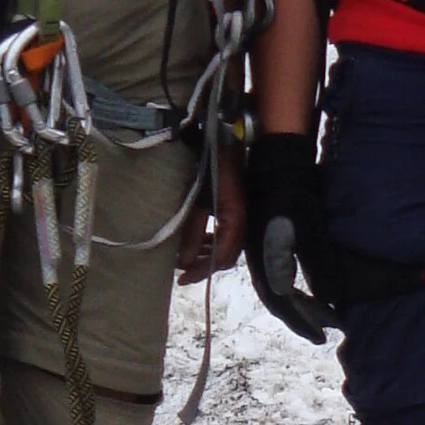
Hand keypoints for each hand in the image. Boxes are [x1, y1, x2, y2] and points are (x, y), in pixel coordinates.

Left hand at [177, 138, 246, 286]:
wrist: (229, 145)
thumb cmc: (213, 169)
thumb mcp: (198, 201)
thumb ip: (193, 232)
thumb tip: (185, 262)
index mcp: (236, 223)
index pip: (221, 259)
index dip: (201, 272)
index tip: (182, 279)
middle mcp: (243, 226)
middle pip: (225, 258)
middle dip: (203, 267)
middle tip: (181, 274)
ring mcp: (241, 221)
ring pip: (226, 249)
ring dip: (206, 256)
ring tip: (186, 260)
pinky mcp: (236, 214)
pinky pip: (226, 237)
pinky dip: (212, 244)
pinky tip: (198, 243)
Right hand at [244, 130, 332, 342]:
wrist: (275, 167)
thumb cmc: (293, 197)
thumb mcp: (311, 233)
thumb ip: (320, 268)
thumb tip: (331, 303)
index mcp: (268, 263)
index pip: (284, 304)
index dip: (303, 322)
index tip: (322, 337)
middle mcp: (258, 263)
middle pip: (278, 301)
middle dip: (300, 319)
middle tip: (322, 332)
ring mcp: (257, 253)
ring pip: (275, 290)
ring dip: (295, 306)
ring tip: (316, 317)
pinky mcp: (263, 243)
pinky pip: (274, 276)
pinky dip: (290, 290)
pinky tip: (303, 291)